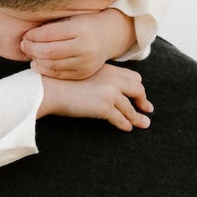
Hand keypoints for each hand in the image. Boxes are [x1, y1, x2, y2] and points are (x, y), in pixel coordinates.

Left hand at [21, 9, 135, 80]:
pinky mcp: (85, 73)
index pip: (49, 34)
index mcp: (81, 28)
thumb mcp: (71, 18)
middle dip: (32, 49)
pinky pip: (60, 74)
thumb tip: (27, 35)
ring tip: (29, 54)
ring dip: (37, 60)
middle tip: (23, 45)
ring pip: (53, 65)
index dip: (33, 36)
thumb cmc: (84, 23)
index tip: (25, 35)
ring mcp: (86, 62)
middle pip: (49, 52)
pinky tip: (37, 64)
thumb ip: (52, 25)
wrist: (108, 36)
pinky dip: (46, 70)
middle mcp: (85, 47)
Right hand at [38, 64, 152, 131]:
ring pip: (130, 107)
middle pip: (137, 89)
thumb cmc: (59, 81)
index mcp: (107, 69)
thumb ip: (94, 77)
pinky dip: (126, 124)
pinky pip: (121, 118)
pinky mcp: (105, 107)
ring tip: (143, 123)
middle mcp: (112, 78)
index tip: (139, 93)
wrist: (49, 89)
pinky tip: (127, 128)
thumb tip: (99, 87)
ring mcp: (110, 92)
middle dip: (143, 99)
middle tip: (147, 108)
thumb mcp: (81, 72)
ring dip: (138, 117)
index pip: (131, 76)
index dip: (137, 86)